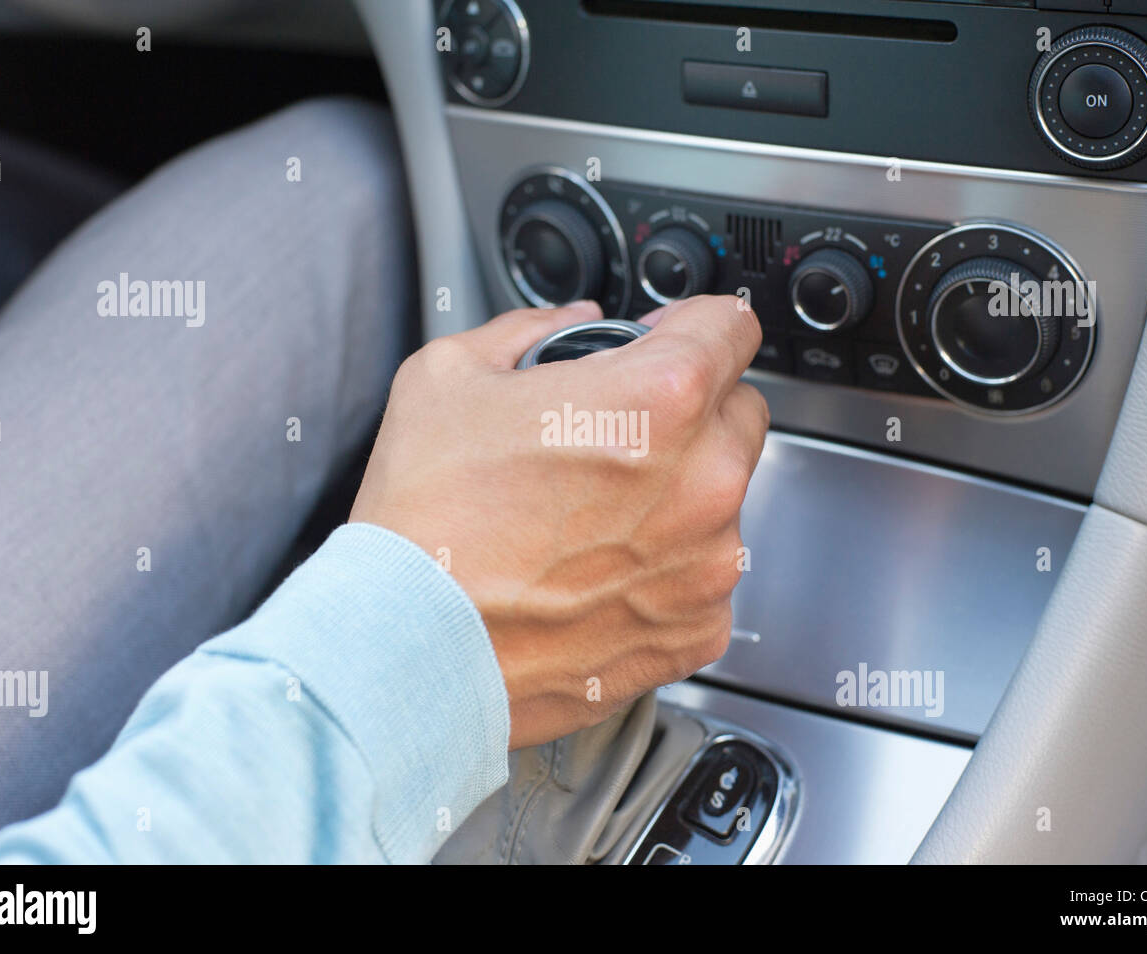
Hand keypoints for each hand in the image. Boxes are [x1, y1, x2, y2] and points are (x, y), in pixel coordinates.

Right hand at [350, 296, 768, 748]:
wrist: (408, 650)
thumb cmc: (423, 523)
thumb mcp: (448, 377)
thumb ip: (530, 329)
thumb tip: (572, 323)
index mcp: (658, 400)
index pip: (730, 327)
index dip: (696, 324)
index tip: (677, 339)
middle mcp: (703, 482)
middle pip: (739, 413)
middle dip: (692, 411)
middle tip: (619, 433)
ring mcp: (707, 565)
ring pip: (726, 501)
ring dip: (681, 495)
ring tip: (594, 515)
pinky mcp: (697, 631)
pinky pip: (705, 577)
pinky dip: (668, 570)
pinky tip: (599, 572)